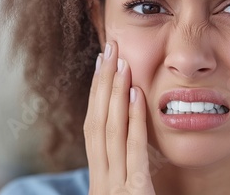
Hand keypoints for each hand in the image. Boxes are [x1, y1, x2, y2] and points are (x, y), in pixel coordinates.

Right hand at [84, 41, 155, 194]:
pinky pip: (134, 149)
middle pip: (96, 122)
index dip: (95, 95)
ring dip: (114, 93)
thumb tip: (127, 151)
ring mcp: (114, 188)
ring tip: (121, 62)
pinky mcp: (134, 194)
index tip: (101, 67)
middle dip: (101, 83)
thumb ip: (125, 176)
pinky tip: (137, 94)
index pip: (93, 129)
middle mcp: (100, 181)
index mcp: (99, 179)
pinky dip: (134, 119)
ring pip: (110, 130)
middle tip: (109, 50)